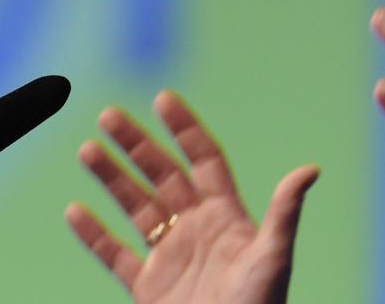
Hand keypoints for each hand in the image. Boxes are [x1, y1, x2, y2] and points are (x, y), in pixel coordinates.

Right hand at [66, 90, 319, 303]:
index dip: (184, 129)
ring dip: (111, 178)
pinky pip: (115, 255)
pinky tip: (74, 210)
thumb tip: (310, 169)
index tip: (162, 99)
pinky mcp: (149, 288)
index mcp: (227, 216)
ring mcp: (171, 257)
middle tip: (109, 114)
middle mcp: (197, 229)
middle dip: (137, 144)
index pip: (203, 159)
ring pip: (135, 206)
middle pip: (162, 174)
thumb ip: (284, 213)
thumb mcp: (273, 259)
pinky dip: (93, 234)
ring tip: (88, 148)